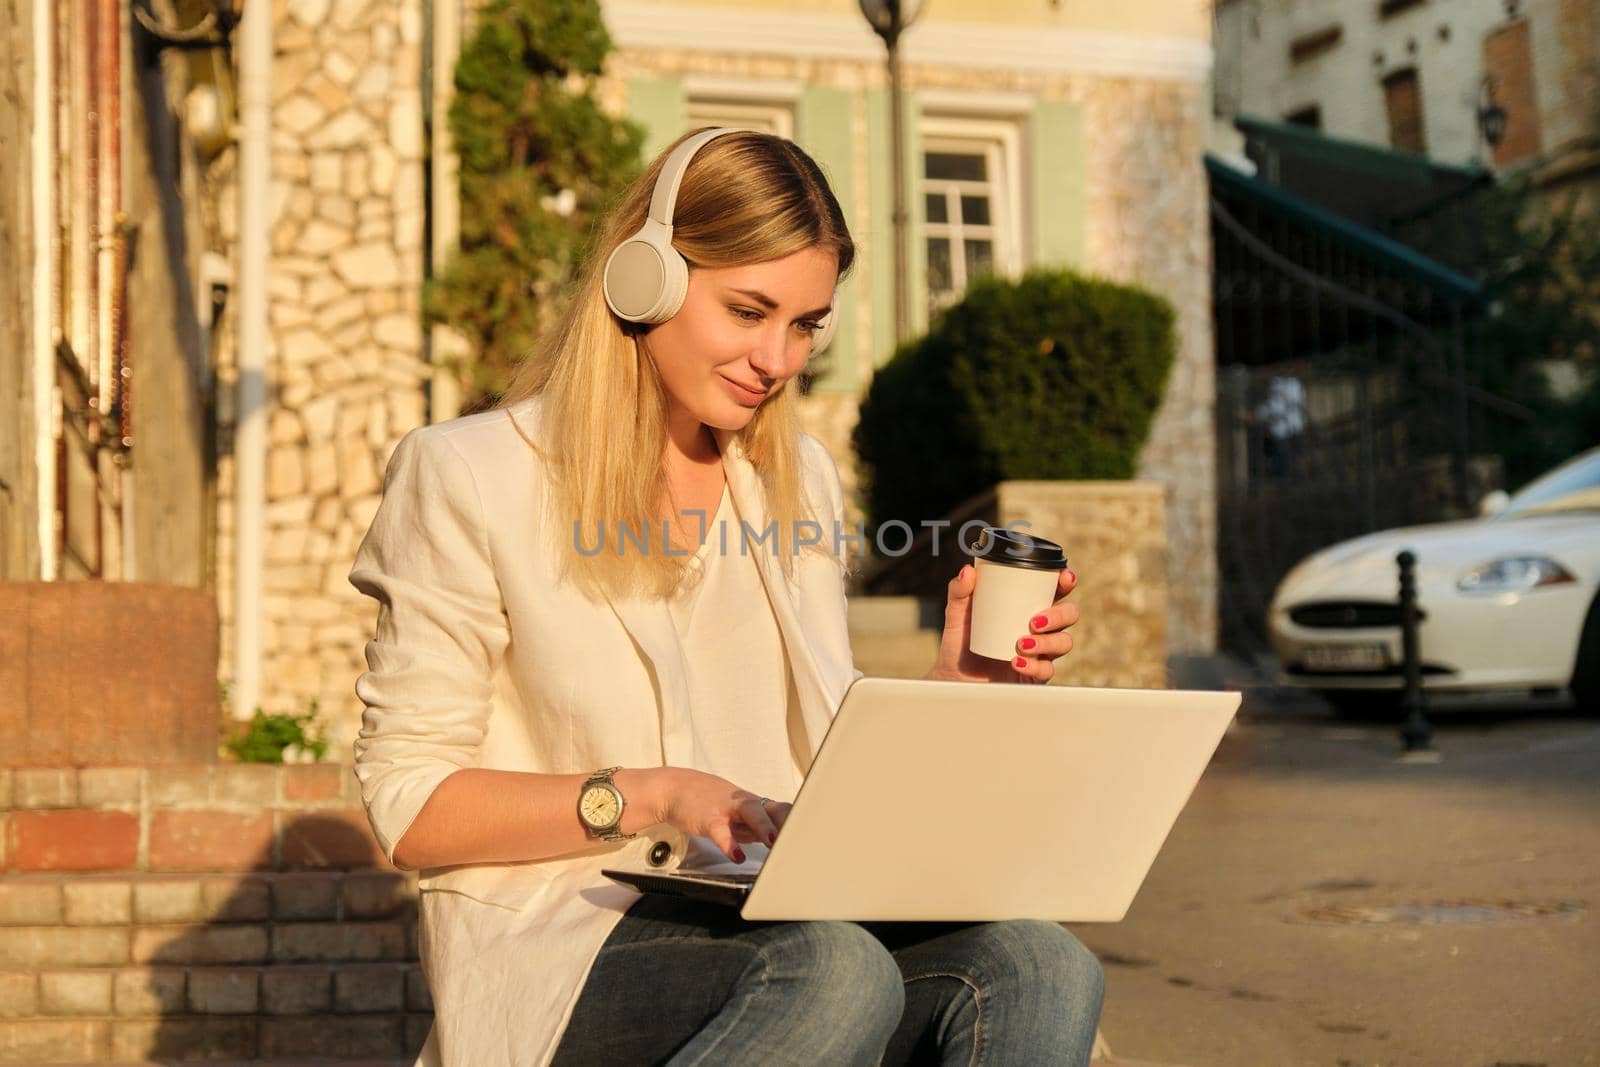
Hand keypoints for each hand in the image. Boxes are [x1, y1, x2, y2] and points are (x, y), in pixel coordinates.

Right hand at [654, 768, 790, 862]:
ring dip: (765, 827)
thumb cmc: (710, 803)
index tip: (816, 839)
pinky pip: (721, 830)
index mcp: (755, 804)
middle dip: (790, 823)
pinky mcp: (708, 817)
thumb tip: (780, 843)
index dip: (799, 823)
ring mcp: (727, 807)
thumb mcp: (738, 815)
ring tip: (774, 843)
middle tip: (802, 840)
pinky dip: (730, 844)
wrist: (674, 789)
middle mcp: (745, 803)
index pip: (785, 810)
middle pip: (774, 807)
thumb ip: (758, 828)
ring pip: (752, 812)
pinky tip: (736, 856)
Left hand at [925, 564, 1078, 683]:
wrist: (954, 678)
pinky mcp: (1034, 675)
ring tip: (1021, 643)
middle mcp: (1040, 628)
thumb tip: (967, 571)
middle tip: (1034, 621)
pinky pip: (1046, 670)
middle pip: (1069, 615)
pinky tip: (1016, 662)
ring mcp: (1040, 652)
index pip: (1055, 590)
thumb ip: (959, 592)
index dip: (1066, 582)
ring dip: (1047, 641)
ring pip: (1063, 642)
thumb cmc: (960, 644)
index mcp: (1027, 607)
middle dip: (1059, 615)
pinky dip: (1033, 665)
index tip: (1064, 578)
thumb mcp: (957, 615)